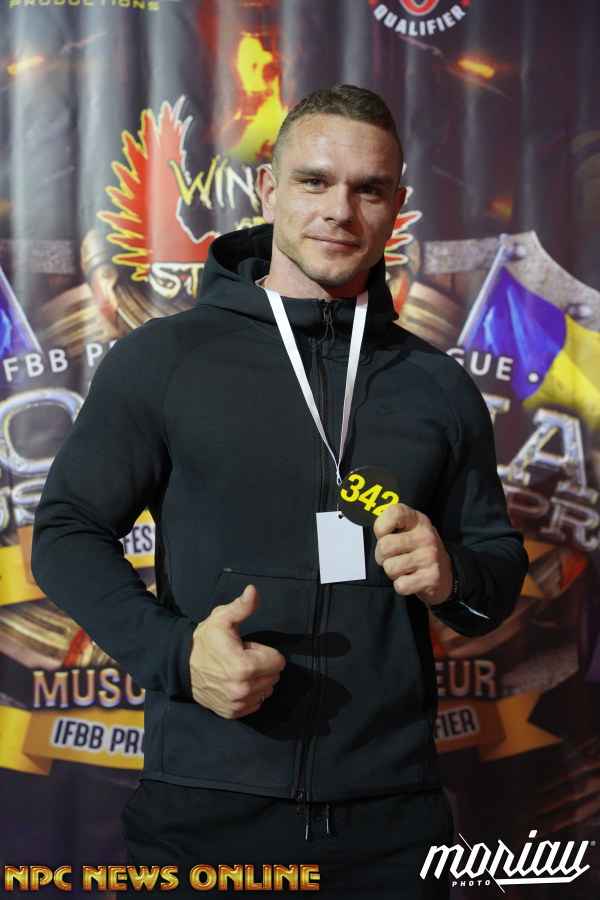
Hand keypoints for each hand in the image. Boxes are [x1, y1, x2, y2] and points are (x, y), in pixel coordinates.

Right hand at [190, 585, 285, 718]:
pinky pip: (255, 704)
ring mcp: (237, 703)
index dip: (263, 651)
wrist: (180, 664)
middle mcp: (243, 689)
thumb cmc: (204, 640)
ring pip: (266, 691)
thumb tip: (253, 590)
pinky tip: (234, 683)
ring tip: (236, 670)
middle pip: (274, 676)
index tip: (246, 648)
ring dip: (257, 680)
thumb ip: (242, 607)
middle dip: (261, 665)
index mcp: (245, 667)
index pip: (278, 661)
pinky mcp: (231, 713)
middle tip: (240, 657)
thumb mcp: (222, 618)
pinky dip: (250, 694)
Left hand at [374, 503, 452, 605]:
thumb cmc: (417, 549)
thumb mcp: (409, 530)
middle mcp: (426, 536)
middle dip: (381, 556)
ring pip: (390, 568)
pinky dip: (401, 586)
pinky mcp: (431, 578)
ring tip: (404, 568)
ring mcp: (430, 557)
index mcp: (418, 520)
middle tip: (391, 557)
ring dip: (392, 572)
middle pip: (384, 546)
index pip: (394, 512)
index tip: (385, 534)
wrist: (447, 574)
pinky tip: (411, 579)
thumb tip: (371, 526)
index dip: (381, 526)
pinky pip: (400, 585)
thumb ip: (391, 524)